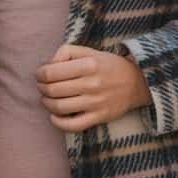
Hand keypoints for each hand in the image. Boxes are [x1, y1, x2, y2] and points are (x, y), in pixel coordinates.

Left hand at [35, 43, 150, 132]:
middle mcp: (92, 84)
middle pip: (52, 90)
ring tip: (47, 99)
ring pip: (59, 107)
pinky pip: (72, 125)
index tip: (40, 75)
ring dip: (47, 103)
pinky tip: (54, 116)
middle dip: (42, 88)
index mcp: (89, 64)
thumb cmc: (108, 66)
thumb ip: (66, 52)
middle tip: (42, 86)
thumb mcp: (89, 51)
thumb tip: (48, 65)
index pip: (51, 72)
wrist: (137, 83)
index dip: (40, 74)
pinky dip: (58, 122)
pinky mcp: (99, 117)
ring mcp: (95, 102)